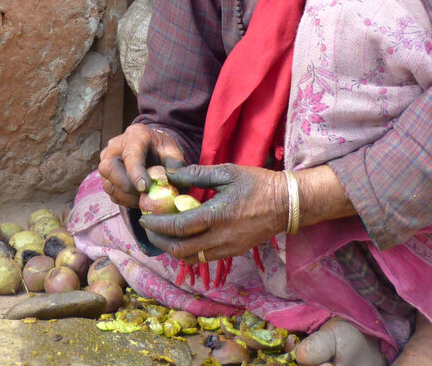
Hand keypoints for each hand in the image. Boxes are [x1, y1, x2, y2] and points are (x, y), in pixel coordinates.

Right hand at [98, 123, 187, 208]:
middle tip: (145, 195)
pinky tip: (138, 198)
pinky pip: (111, 193)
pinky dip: (125, 200)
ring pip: (108, 184)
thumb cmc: (161, 149)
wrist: (152, 149)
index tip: (145, 188)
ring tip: (144, 199)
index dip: (135, 172)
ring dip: (127, 197)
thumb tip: (175, 180)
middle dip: (127, 186)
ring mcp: (107, 161)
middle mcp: (115, 146)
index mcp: (135, 135)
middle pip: (109, 168)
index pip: (130, 154)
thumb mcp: (173, 152)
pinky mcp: (105, 176)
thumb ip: (175, 165)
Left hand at [137, 163, 287, 261]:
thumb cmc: (257, 184)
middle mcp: (221, 237)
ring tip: (162, 233)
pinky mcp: (233, 252)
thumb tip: (170, 174)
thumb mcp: (227, 172)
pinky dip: (187, 252)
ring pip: (191, 258)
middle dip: (159, 239)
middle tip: (148, 227)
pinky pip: (203, 258)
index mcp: (218, 215)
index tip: (144, 216)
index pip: (179, 227)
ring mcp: (228, 248)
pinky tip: (182, 239)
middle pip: (180, 249)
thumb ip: (197, 174)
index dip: (158, 224)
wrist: (287, 204)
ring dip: (172, 248)